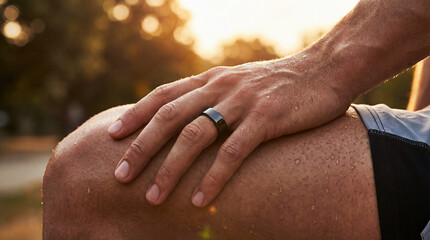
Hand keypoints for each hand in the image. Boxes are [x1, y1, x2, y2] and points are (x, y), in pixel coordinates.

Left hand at [108, 51, 349, 206]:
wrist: (324, 68)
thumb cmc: (279, 82)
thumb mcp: (239, 81)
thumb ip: (213, 94)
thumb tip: (190, 116)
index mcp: (211, 79)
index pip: (163, 95)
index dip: (135, 114)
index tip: (112, 135)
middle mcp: (220, 87)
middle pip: (169, 118)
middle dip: (141, 147)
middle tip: (120, 176)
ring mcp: (242, 102)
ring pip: (195, 136)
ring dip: (171, 169)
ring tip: (153, 197)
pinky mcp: (267, 118)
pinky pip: (233, 151)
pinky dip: (214, 176)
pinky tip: (200, 199)